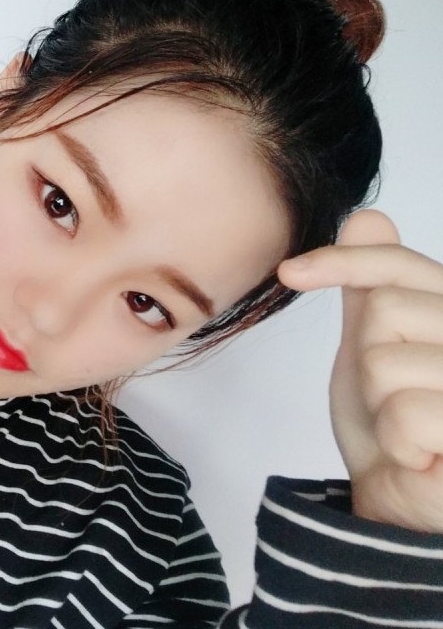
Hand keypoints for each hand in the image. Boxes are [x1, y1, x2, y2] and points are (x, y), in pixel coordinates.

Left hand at [278, 210, 442, 531]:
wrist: (398, 495)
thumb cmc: (387, 418)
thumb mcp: (371, 343)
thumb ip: (373, 286)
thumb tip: (367, 215)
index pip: (398, 265)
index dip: (341, 262)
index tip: (289, 272)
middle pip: (385, 309)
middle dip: (367, 360)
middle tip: (389, 395)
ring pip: (386, 362)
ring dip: (378, 404)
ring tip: (406, 426)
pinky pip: (405, 414)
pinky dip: (395, 440)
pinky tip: (419, 454)